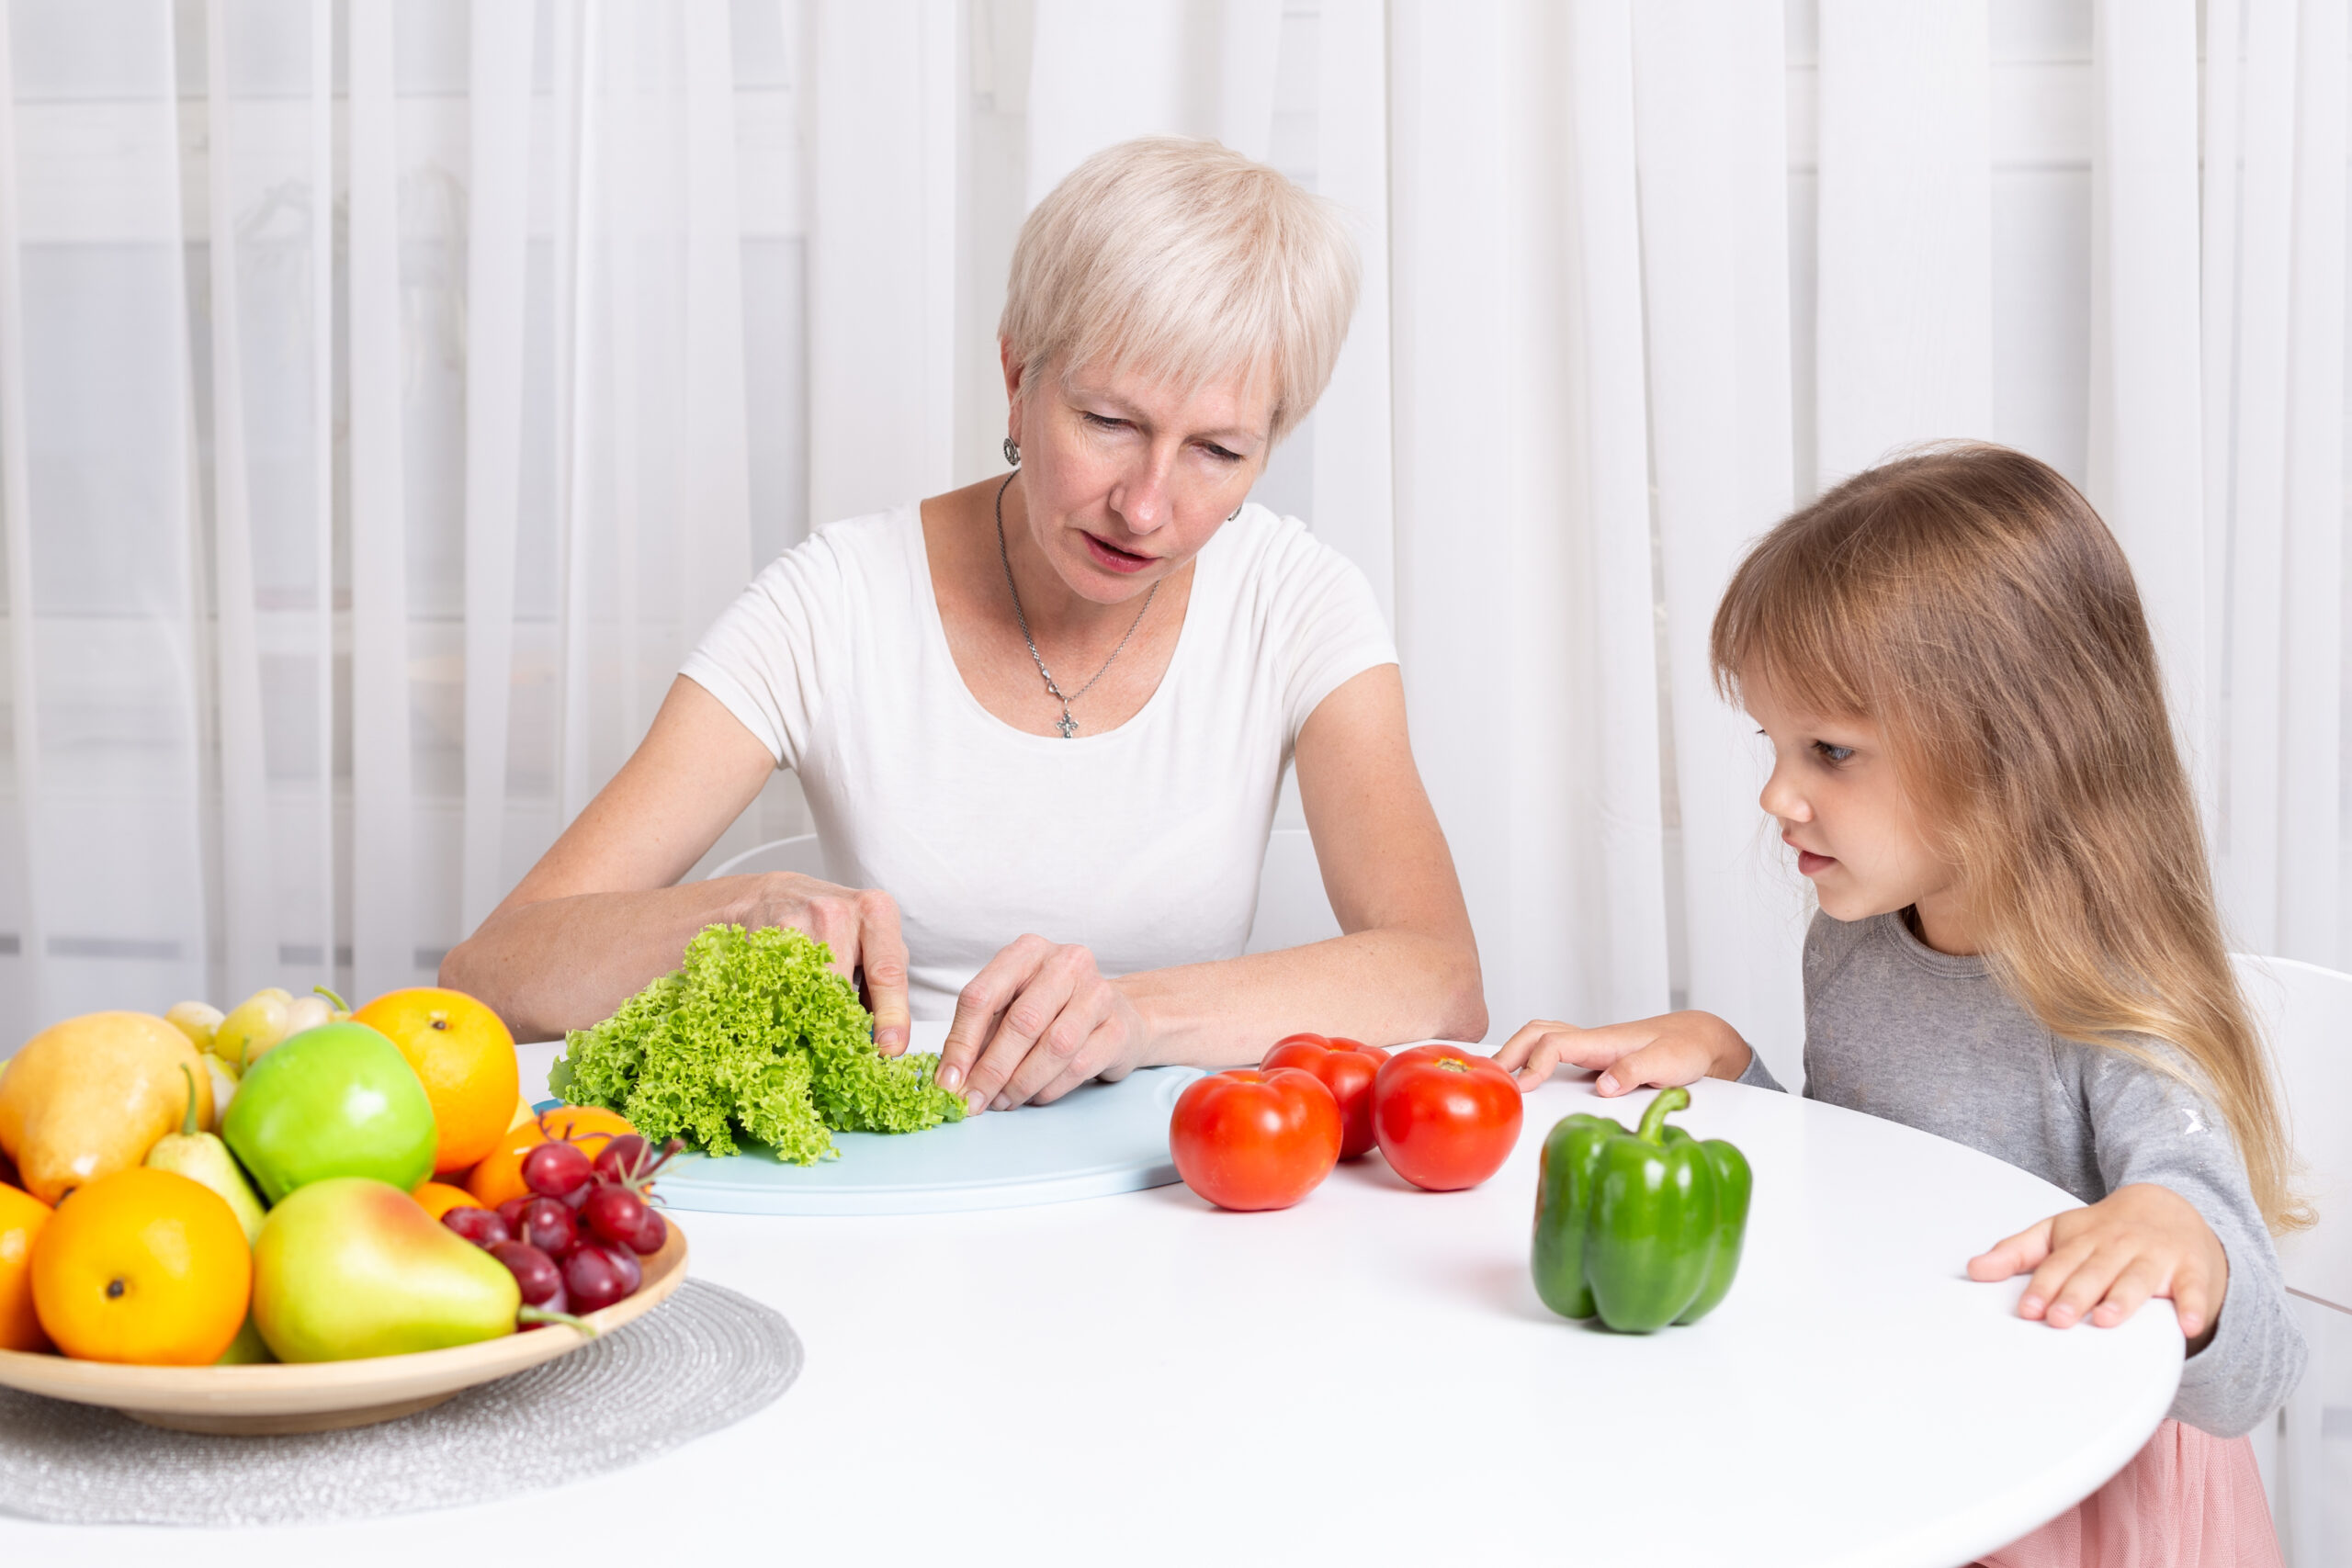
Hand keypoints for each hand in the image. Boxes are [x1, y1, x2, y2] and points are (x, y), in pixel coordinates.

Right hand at [744, 873, 911, 1054]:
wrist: (771, 895)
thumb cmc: (830, 922)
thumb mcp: (870, 942)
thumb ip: (882, 986)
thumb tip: (885, 1041)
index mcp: (876, 912)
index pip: (887, 972)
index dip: (890, 1016)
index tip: (889, 1047)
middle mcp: (838, 912)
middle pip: (844, 990)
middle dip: (842, 1025)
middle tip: (838, 1042)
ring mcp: (797, 923)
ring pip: (807, 996)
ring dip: (809, 1018)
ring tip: (809, 1014)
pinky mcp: (763, 940)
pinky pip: (778, 992)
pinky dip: (783, 1007)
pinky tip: (784, 999)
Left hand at [935, 935, 1150, 1113]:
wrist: (1120, 1014)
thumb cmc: (1055, 1010)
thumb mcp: (1011, 1008)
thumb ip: (981, 1036)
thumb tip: (951, 1078)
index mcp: (1027, 952)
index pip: (982, 995)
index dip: (961, 1043)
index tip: (949, 1080)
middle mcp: (1065, 963)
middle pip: (1022, 1021)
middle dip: (992, 1070)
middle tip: (975, 1100)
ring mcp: (1098, 992)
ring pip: (1054, 1046)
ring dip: (1022, 1083)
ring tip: (1004, 1101)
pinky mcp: (1119, 1026)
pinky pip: (1079, 1065)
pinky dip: (1050, 1088)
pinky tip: (1035, 1096)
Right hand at [1491, 1011, 1753, 1095]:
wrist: (1699, 1038)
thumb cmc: (1685, 1049)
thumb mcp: (1667, 1062)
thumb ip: (1635, 1071)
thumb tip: (1602, 1086)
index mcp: (1602, 1041)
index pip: (1554, 1044)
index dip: (1534, 1065)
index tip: (1521, 1090)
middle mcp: (1591, 1040)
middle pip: (1536, 1032)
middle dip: (1509, 1052)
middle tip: (1490, 1080)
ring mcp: (1590, 1046)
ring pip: (1541, 1035)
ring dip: (1516, 1050)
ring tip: (1498, 1076)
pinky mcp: (1593, 1056)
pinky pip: (1551, 1047)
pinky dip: (1531, 1055)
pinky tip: (1527, 1075)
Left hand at [1967, 1183, 2229, 1349]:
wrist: (2170, 1207)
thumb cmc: (2106, 1229)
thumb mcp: (2058, 1233)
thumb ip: (2016, 1252)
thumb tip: (1973, 1270)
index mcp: (2084, 1240)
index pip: (2059, 1265)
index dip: (2043, 1286)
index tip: (2028, 1308)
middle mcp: (2118, 1247)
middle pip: (2095, 1273)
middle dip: (2076, 1295)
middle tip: (2058, 1318)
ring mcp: (2156, 1258)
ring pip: (2138, 1280)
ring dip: (2123, 1299)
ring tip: (2107, 1319)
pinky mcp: (2191, 1271)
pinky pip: (2194, 1290)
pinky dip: (2193, 1307)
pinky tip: (2187, 1325)